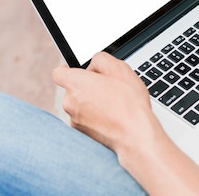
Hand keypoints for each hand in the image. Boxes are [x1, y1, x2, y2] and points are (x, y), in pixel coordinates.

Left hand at [53, 52, 198, 195]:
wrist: (139, 140)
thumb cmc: (132, 106)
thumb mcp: (122, 70)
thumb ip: (102, 59)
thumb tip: (95, 60)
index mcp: (76, 84)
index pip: (59, 70)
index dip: (73, 69)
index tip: (86, 72)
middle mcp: (71, 103)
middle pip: (73, 88)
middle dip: (89, 86)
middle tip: (111, 87)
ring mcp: (77, 121)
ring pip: (82, 105)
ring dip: (95, 102)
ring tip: (118, 102)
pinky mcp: (86, 134)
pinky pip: (90, 120)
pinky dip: (99, 118)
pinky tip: (118, 116)